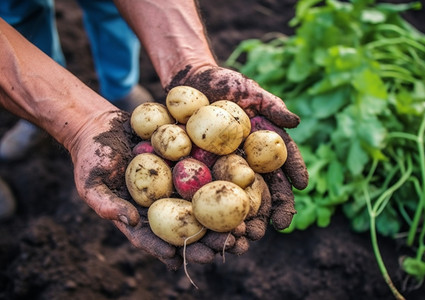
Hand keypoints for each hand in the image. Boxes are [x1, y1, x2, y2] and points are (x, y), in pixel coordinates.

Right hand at [67, 109, 245, 269]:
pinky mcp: (184, 163)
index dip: (166, 250)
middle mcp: (161, 203)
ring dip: (222, 218)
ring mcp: (174, 184)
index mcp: (139, 215)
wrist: (102, 126)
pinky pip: (204, 173)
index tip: (180, 260)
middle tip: (225, 248)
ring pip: (201, 204)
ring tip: (240, 228)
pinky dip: (221, 184)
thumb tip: (131, 222)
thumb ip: (106, 206)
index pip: (154, 238)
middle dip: (206, 240)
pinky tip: (240, 190)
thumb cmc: (91, 158)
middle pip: (186, 226)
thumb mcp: (91, 184)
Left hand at [167, 64, 308, 230]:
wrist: (188, 81)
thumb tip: (295, 122)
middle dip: (275, 207)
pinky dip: (215, 208)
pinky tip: (218, 225)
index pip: (284, 159)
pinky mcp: (202, 169)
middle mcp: (248, 159)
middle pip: (266, 186)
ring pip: (240, 196)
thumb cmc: (223, 83)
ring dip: (247, 217)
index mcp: (264, 142)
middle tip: (280, 225)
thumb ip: (271, 105)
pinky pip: (210, 190)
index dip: (295, 172)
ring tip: (250, 235)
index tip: (303, 186)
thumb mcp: (249, 90)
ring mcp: (225, 166)